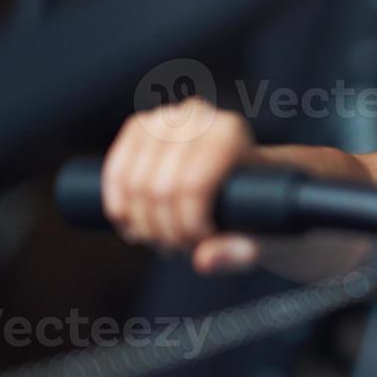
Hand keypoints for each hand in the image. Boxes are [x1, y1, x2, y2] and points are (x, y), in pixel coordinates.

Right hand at [101, 97, 264, 273]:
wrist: (248, 179)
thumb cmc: (260, 207)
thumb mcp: (261, 235)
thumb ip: (240, 251)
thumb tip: (204, 260)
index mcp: (229, 132)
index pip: (191, 186)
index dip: (189, 226)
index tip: (202, 243)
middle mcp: (195, 116)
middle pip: (159, 189)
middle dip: (165, 230)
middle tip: (180, 247)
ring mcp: (163, 118)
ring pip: (134, 184)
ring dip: (142, 223)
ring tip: (162, 240)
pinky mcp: (139, 127)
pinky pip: (116, 172)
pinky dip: (119, 205)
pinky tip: (132, 225)